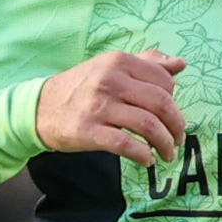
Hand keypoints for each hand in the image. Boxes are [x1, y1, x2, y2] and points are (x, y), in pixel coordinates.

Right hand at [34, 49, 188, 165]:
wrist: (40, 107)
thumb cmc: (81, 87)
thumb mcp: (111, 66)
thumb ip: (147, 63)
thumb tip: (180, 64)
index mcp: (119, 62)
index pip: (164, 82)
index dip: (174, 101)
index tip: (170, 115)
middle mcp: (110, 81)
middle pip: (161, 104)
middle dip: (176, 126)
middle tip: (178, 139)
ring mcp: (99, 106)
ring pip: (148, 125)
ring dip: (165, 144)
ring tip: (167, 154)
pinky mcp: (89, 130)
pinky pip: (126, 145)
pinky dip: (143, 155)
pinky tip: (147, 160)